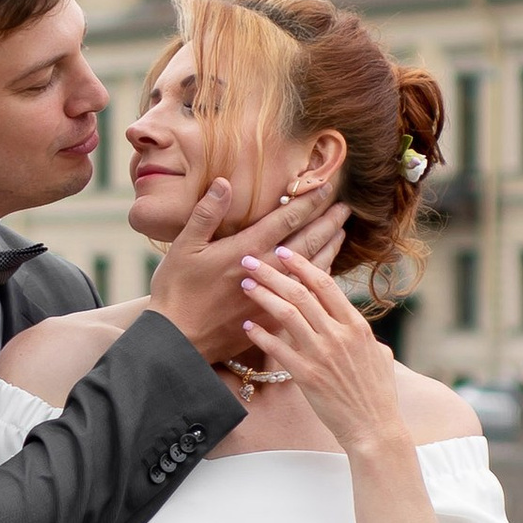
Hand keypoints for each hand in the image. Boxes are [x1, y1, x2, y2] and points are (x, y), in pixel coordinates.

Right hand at [148, 180, 350, 369]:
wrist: (179, 341)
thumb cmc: (176, 292)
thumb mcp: (184, 247)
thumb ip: (207, 213)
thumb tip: (224, 182)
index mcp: (247, 249)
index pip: (288, 219)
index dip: (309, 201)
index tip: (325, 186)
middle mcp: (267, 271)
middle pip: (308, 241)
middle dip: (329, 221)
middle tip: (345, 207)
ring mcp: (274, 296)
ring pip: (312, 268)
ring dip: (330, 247)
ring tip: (341, 233)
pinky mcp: (274, 318)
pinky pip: (306, 294)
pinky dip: (318, 278)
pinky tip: (324, 271)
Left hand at [234, 246, 404, 453]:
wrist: (375, 428)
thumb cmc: (378, 394)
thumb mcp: (380, 356)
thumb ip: (364, 336)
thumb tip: (355, 326)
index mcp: (356, 326)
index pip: (325, 285)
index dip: (301, 265)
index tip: (282, 252)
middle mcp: (339, 335)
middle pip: (300, 293)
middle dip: (273, 273)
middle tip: (252, 260)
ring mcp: (322, 355)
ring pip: (287, 315)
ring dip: (263, 296)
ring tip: (245, 285)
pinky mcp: (307, 376)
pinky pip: (278, 349)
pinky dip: (261, 335)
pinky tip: (247, 326)